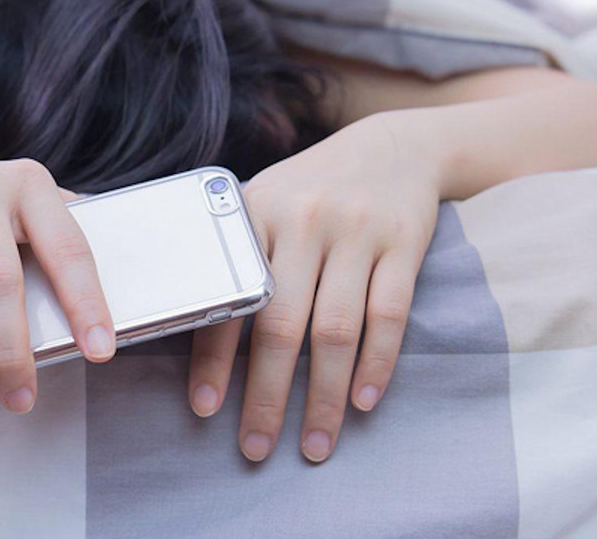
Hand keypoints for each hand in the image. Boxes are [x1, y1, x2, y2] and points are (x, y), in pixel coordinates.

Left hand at [187, 112, 440, 461]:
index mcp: (256, 214)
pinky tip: (364, 403)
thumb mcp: (266, 202)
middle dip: (267, 397)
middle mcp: (304, 222)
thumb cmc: (312, 188)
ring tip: (315, 446)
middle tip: (255, 450)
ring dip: (325, 397)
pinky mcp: (404, 243)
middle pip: (281, 326)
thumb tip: (193, 326)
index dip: (213, 358)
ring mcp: (356, 232)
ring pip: (336, 330)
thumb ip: (238, 253)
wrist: (393, 146)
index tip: (204, 409)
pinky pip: (389, 315)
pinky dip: (377, 365)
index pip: (230, 297)